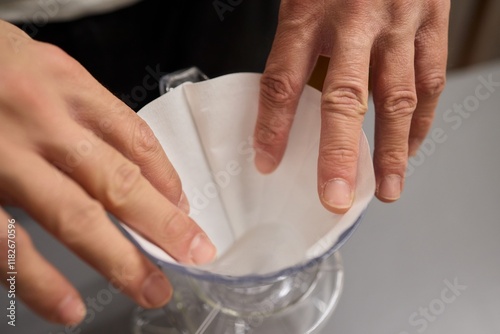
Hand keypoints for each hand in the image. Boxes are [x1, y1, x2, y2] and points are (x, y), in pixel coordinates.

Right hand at [0, 21, 214, 324]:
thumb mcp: (42, 64)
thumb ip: (86, 110)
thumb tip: (137, 163)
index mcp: (64, 82)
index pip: (135, 138)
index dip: (167, 179)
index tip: (184, 208)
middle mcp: (38, 119)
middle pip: (117, 181)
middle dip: (163, 226)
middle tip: (193, 254)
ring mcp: (2, 158)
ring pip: (73, 217)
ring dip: (119, 261)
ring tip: (151, 289)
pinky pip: (7, 244)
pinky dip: (40, 282)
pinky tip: (68, 308)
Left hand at [254, 0, 449, 211]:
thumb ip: (299, 45)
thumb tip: (296, 101)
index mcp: (309, 10)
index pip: (283, 81)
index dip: (273, 127)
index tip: (268, 162)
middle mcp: (355, 19)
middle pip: (344, 98)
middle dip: (339, 155)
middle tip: (335, 195)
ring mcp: (398, 21)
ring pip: (397, 98)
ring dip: (391, 150)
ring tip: (385, 188)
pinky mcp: (431, 20)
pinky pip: (429, 79)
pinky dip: (422, 119)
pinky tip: (410, 146)